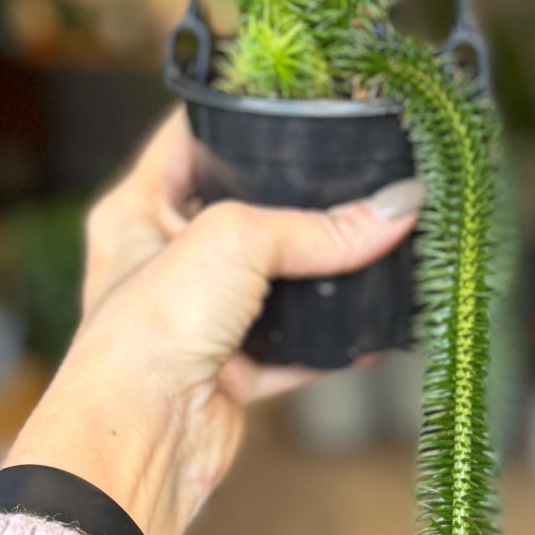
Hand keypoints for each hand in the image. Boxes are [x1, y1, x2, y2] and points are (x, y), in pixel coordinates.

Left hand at [2, 110, 422, 534]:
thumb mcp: (235, 243)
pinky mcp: (229, 373)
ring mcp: (197, 319)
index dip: (236, 114)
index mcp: (136, 211)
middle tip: (355, 168)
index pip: (188, 139)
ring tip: (380, 238)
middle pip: (241, 212)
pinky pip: (293, 349)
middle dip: (296, 198)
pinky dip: (331, 341)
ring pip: (273, 283)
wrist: (140, 440)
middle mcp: (162, 261)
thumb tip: (398, 207)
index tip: (296, 95)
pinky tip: (376, 326)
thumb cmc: (150, 328)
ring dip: (321, 273)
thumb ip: (318, 226)